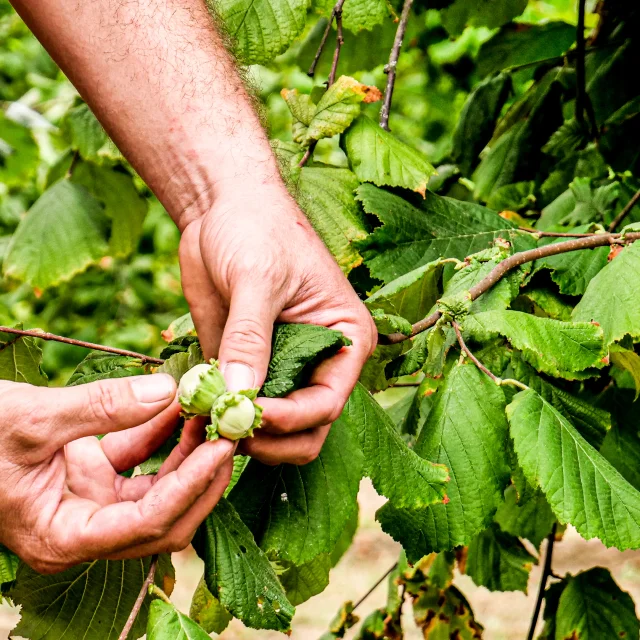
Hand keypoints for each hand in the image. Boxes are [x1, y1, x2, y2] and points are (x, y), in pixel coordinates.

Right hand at [0, 375, 233, 572]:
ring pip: (159, 487)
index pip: (148, 523)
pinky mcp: (92, 476)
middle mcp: (83, 528)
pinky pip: (139, 460)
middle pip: (165, 516)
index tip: (222, 447)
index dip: (191, 487)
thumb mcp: (32, 420)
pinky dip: (160, 433)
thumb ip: (102, 407)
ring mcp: (90, 503)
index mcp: (63, 538)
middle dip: (202, 475)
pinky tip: (177, 402)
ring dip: (187, 450)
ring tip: (210, 410)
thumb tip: (168, 390)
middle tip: (230, 430)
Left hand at [179, 183, 376, 464]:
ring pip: (273, 429)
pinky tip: (192, 410)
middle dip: (269, 438)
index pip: (326, 403)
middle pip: (306, 430)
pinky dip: (217, 418)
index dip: (290, 419)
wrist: (222, 207)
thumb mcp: (257, 278)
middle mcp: (320, 362)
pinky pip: (238, 407)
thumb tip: (239, 396)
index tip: (247, 414)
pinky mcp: (247, 366)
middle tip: (225, 430)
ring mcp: (282, 368)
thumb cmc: (256, 227)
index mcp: (345, 340)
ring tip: (206, 419)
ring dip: (242, 435)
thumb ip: (251, 337)